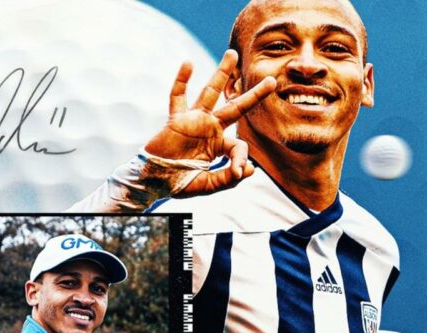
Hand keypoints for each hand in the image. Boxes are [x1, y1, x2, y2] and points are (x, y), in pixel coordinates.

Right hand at [144, 49, 275, 195]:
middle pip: (236, 107)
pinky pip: (178, 97)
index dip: (241, 158)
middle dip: (254, 94)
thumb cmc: (180, 183)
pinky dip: (181, 80)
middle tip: (272, 80)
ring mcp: (193, 121)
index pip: (239, 145)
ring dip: (221, 73)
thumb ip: (227, 179)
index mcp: (219, 144)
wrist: (154, 182)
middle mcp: (210, 128)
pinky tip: (188, 63)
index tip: (237, 171)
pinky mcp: (176, 120)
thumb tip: (250, 169)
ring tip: (232, 54)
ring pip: (210, 93)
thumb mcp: (208, 185)